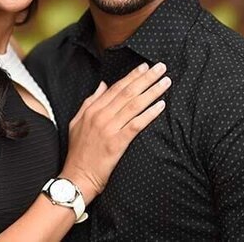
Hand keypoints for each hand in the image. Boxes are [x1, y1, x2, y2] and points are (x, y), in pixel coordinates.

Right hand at [61, 62, 169, 201]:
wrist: (77, 177)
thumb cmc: (78, 152)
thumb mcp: (77, 122)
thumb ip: (90, 102)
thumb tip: (103, 85)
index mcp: (92, 109)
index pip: (116, 88)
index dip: (132, 76)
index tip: (145, 67)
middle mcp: (101, 115)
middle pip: (128, 92)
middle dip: (146, 78)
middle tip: (161, 68)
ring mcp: (109, 128)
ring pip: (134, 105)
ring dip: (152, 91)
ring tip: (165, 82)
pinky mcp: (117, 143)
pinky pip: (136, 124)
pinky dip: (149, 113)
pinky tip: (161, 105)